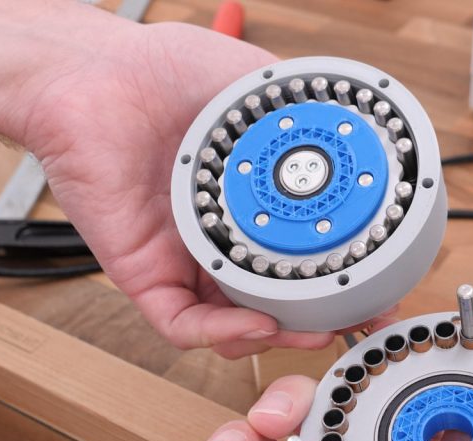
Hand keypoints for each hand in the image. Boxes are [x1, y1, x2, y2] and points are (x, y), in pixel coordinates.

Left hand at [20, 21, 337, 358]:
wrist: (93, 75)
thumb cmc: (159, 72)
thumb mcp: (252, 85)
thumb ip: (299, 112)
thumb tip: (350, 123)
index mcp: (251, 198)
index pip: (305, 251)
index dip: (343, 275)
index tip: (379, 283)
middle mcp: (221, 234)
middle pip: (277, 299)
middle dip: (322, 318)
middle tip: (358, 317)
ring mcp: (184, 258)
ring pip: (235, 325)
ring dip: (279, 336)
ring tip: (313, 329)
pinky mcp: (145, 274)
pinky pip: (183, 323)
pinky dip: (221, 335)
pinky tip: (255, 323)